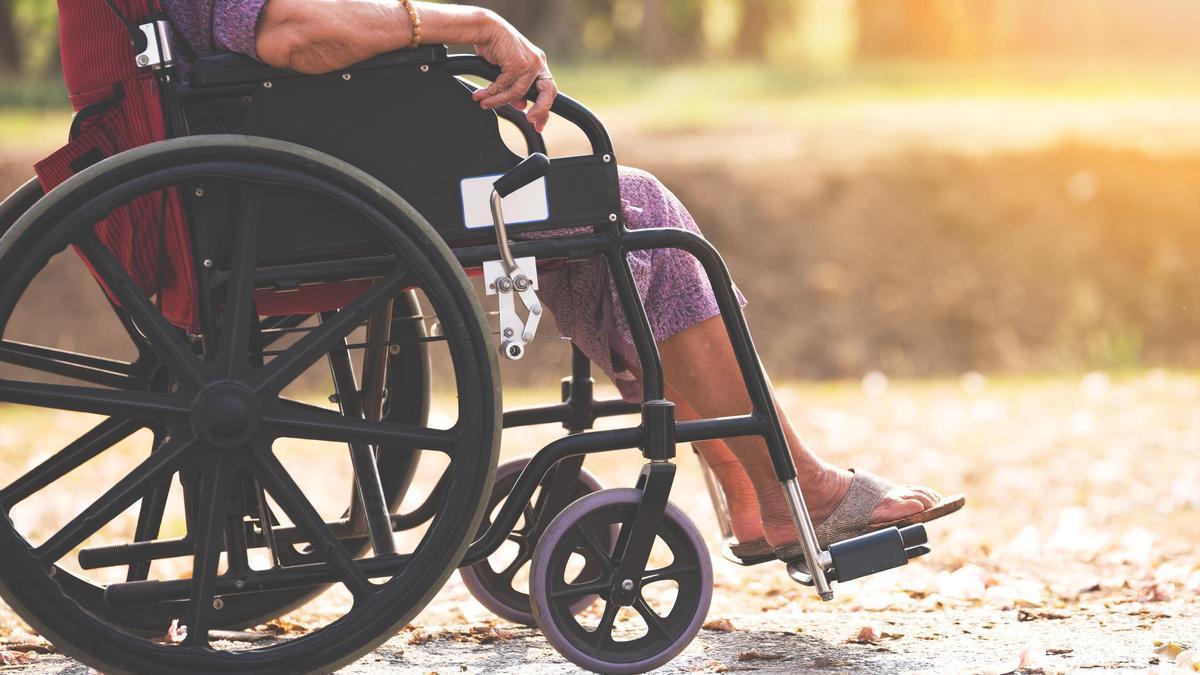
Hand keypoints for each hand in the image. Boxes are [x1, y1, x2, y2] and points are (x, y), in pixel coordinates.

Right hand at [470, 12, 557, 132]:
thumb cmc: (496, 48)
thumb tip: (521, 106)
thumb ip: (516, 88)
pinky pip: (505, 86)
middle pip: (546, 93)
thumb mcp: (509, 72)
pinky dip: (491, 92)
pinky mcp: (519, 64)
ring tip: (485, 103)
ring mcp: (530, 63)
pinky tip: (481, 95)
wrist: (486, 29)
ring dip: (498, 100)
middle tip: (529, 120)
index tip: (537, 125)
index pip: (548, 91)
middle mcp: (538, 63)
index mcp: (538, 65)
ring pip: (517, 92)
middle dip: (540, 109)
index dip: (544, 109)